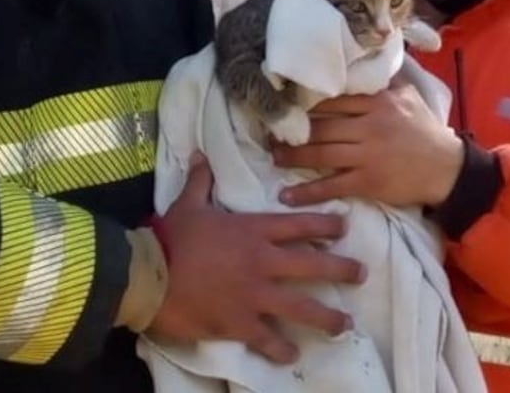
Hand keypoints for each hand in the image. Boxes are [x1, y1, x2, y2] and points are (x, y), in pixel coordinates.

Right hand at [146, 155, 365, 362]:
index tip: (344, 228)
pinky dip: (281, 349)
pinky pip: (268, 340)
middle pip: (314, 265)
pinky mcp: (239, 323)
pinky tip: (292, 356)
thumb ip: (201, 181)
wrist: (148, 274)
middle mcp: (263, 262)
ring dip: (327, 318)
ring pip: (302, 308)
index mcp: (254, 231)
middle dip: (342, 270)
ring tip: (344, 326)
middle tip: (361, 274)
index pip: (301, 225)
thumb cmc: (170, 237)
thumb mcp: (187, 204)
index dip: (327, 225)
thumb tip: (201, 153)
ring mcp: (254, 295)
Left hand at [272, 82, 463, 207]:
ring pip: (320, 153)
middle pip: (321, 125)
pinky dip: (307, 192)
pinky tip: (286, 196)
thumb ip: (384, 80)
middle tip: (270, 131)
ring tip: (274, 156)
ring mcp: (367, 155)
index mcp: (377, 103)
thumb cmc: (425, 131)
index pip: (333, 100)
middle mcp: (369, 126)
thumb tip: (365, 55)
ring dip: (292, 156)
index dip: (306, 103)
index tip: (286, 104)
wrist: (447, 168)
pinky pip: (331, 185)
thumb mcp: (408, 96)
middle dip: (292, 129)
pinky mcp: (368, 182)